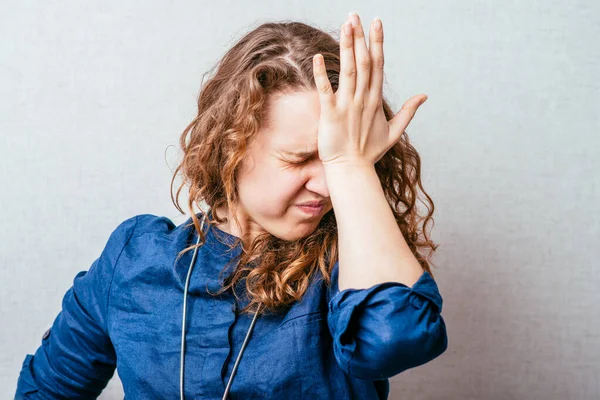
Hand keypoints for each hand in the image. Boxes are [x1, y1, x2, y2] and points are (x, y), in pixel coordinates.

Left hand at [312, 12, 427, 166]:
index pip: (378, 65)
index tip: (376, 23)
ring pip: (348, 70)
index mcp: (376, 100)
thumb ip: (408, 112)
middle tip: (356, 15)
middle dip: (361, 37)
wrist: (352, 170)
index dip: (377, 43)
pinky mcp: (330, 114)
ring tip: (346, 25)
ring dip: (347, 46)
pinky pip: (325, 90)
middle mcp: (363, 99)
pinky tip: (317, 56)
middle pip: (364, 62)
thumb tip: (424, 96)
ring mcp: (347, 105)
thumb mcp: (394, 132)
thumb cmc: (369, 152)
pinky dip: (321, 73)